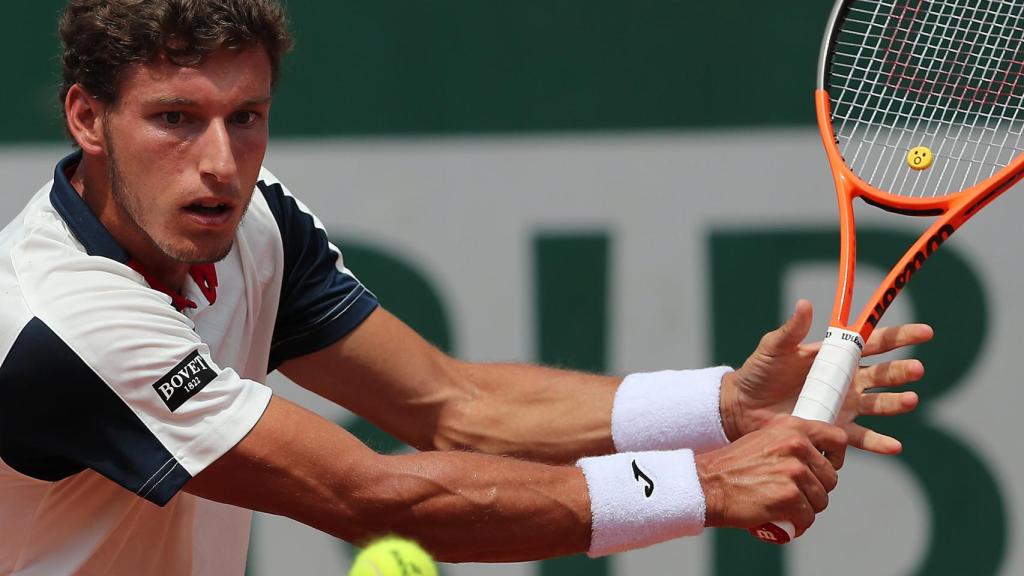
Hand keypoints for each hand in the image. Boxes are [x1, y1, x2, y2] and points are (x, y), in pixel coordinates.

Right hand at [696, 416, 846, 534]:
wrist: (707, 484)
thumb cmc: (732, 467)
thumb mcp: (764, 440)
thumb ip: (790, 444)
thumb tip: (815, 459)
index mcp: (792, 427)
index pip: (837, 439)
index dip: (834, 460)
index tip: (822, 470)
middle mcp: (796, 445)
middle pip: (830, 478)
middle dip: (815, 491)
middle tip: (792, 495)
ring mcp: (794, 471)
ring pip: (820, 500)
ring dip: (805, 509)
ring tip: (784, 508)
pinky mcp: (790, 497)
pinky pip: (808, 518)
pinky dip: (797, 524)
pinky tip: (781, 520)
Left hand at [719, 299, 932, 454]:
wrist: (743, 406)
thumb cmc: (759, 372)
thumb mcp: (773, 348)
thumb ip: (790, 330)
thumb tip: (804, 304)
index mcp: (835, 356)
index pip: (874, 343)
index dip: (900, 337)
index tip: (926, 333)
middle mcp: (846, 381)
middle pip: (882, 374)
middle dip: (901, 371)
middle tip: (917, 369)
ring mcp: (844, 406)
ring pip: (879, 404)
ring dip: (896, 403)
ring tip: (911, 401)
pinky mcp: (835, 430)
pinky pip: (861, 438)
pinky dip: (879, 443)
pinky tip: (895, 446)